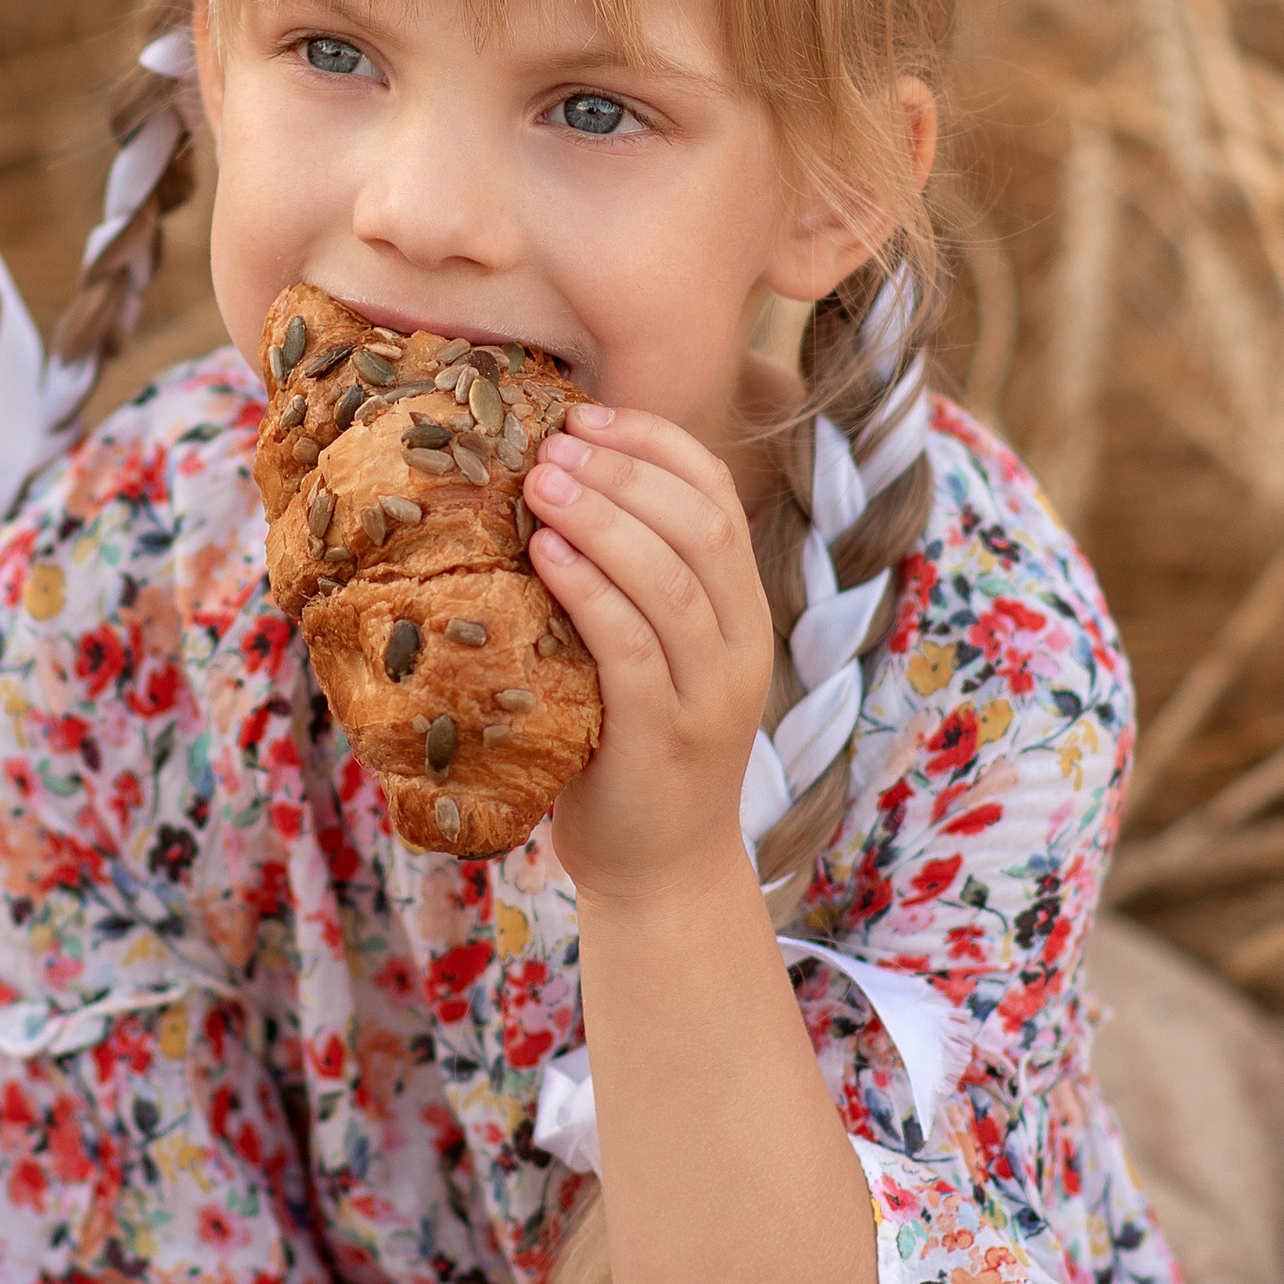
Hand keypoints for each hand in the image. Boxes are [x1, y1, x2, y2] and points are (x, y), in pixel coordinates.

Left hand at [523, 405, 772, 903]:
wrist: (660, 869)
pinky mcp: (666, 739)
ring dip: (604, 519)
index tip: (586, 414)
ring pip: (671, 581)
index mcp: (741, 611)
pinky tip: (546, 555)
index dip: (655, 446)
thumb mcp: (647, 651)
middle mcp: (742, 645)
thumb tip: (546, 486)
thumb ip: (626, 583)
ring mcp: (710, 695)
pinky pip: (634, 649)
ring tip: (541, 481)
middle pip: (699, 527)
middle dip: (624, 471)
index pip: (716, 499)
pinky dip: (591, 593)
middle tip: (552, 442)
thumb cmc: (631, 745)